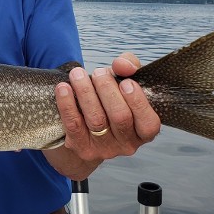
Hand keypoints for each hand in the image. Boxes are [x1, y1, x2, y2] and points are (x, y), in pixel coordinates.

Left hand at [46, 53, 160, 178]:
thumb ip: (129, 67)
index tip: (126, 82)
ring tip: (77, 74)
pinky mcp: (81, 148)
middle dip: (108, 90)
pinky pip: (73, 125)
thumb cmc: (110, 99)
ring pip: (96, 119)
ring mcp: (104, 149)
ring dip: (85, 92)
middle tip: (98, 73)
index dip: (138, 102)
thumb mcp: (124, 81)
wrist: (84, 129)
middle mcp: (127, 144)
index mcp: (143, 131)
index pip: (149, 123)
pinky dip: (67, 104)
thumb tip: (122, 65)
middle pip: (120, 117)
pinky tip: (63, 88)